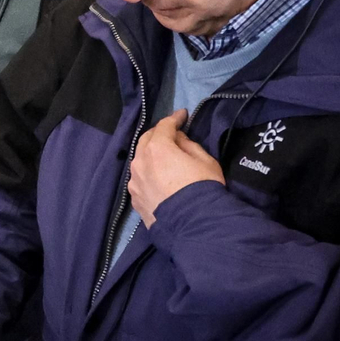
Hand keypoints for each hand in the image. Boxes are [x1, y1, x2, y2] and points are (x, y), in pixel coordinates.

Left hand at [129, 108, 223, 227]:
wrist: (195, 225)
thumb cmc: (203, 188)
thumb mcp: (205, 160)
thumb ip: (188, 145)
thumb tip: (178, 139)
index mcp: (156, 148)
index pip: (164, 126)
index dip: (174, 118)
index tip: (182, 115)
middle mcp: (139, 162)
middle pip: (146, 140)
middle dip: (158, 134)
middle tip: (172, 133)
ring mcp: (134, 182)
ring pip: (140, 161)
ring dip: (150, 154)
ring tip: (163, 155)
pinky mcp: (135, 199)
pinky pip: (140, 179)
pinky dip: (148, 173)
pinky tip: (156, 177)